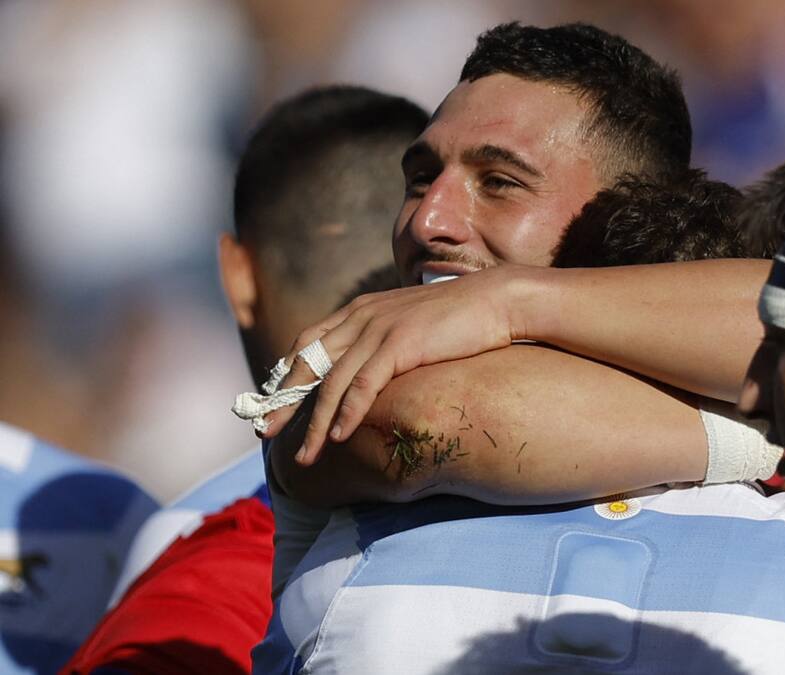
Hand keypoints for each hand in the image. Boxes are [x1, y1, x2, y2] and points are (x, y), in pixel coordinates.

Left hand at [262, 265, 531, 463]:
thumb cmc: (463, 319)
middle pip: (307, 363)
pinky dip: (347, 413)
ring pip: (331, 382)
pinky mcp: (400, 343)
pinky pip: (363, 385)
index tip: (274, 405)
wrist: (498, 301)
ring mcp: (379, 329)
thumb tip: (380, 373)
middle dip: (283, 402)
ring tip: (304, 456)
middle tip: (265, 433)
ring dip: (315, 423)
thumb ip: (388, 342)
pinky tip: (339, 437)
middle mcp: (361, 317)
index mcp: (361, 310)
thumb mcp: (413, 326)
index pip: (308, 342)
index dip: (287, 375)